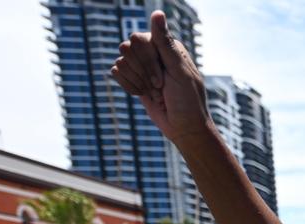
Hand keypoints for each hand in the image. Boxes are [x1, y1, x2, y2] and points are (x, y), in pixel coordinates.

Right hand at [110, 11, 213, 144]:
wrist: (183, 128)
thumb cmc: (188, 101)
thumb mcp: (179, 72)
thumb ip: (165, 43)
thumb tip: (157, 12)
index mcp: (168, 46)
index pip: (140, 39)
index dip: (147, 62)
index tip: (162, 81)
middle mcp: (154, 51)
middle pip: (127, 48)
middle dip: (141, 72)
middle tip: (159, 88)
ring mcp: (143, 65)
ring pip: (121, 60)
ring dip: (137, 82)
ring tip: (155, 93)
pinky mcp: (134, 77)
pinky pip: (116, 72)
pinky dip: (130, 87)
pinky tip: (144, 95)